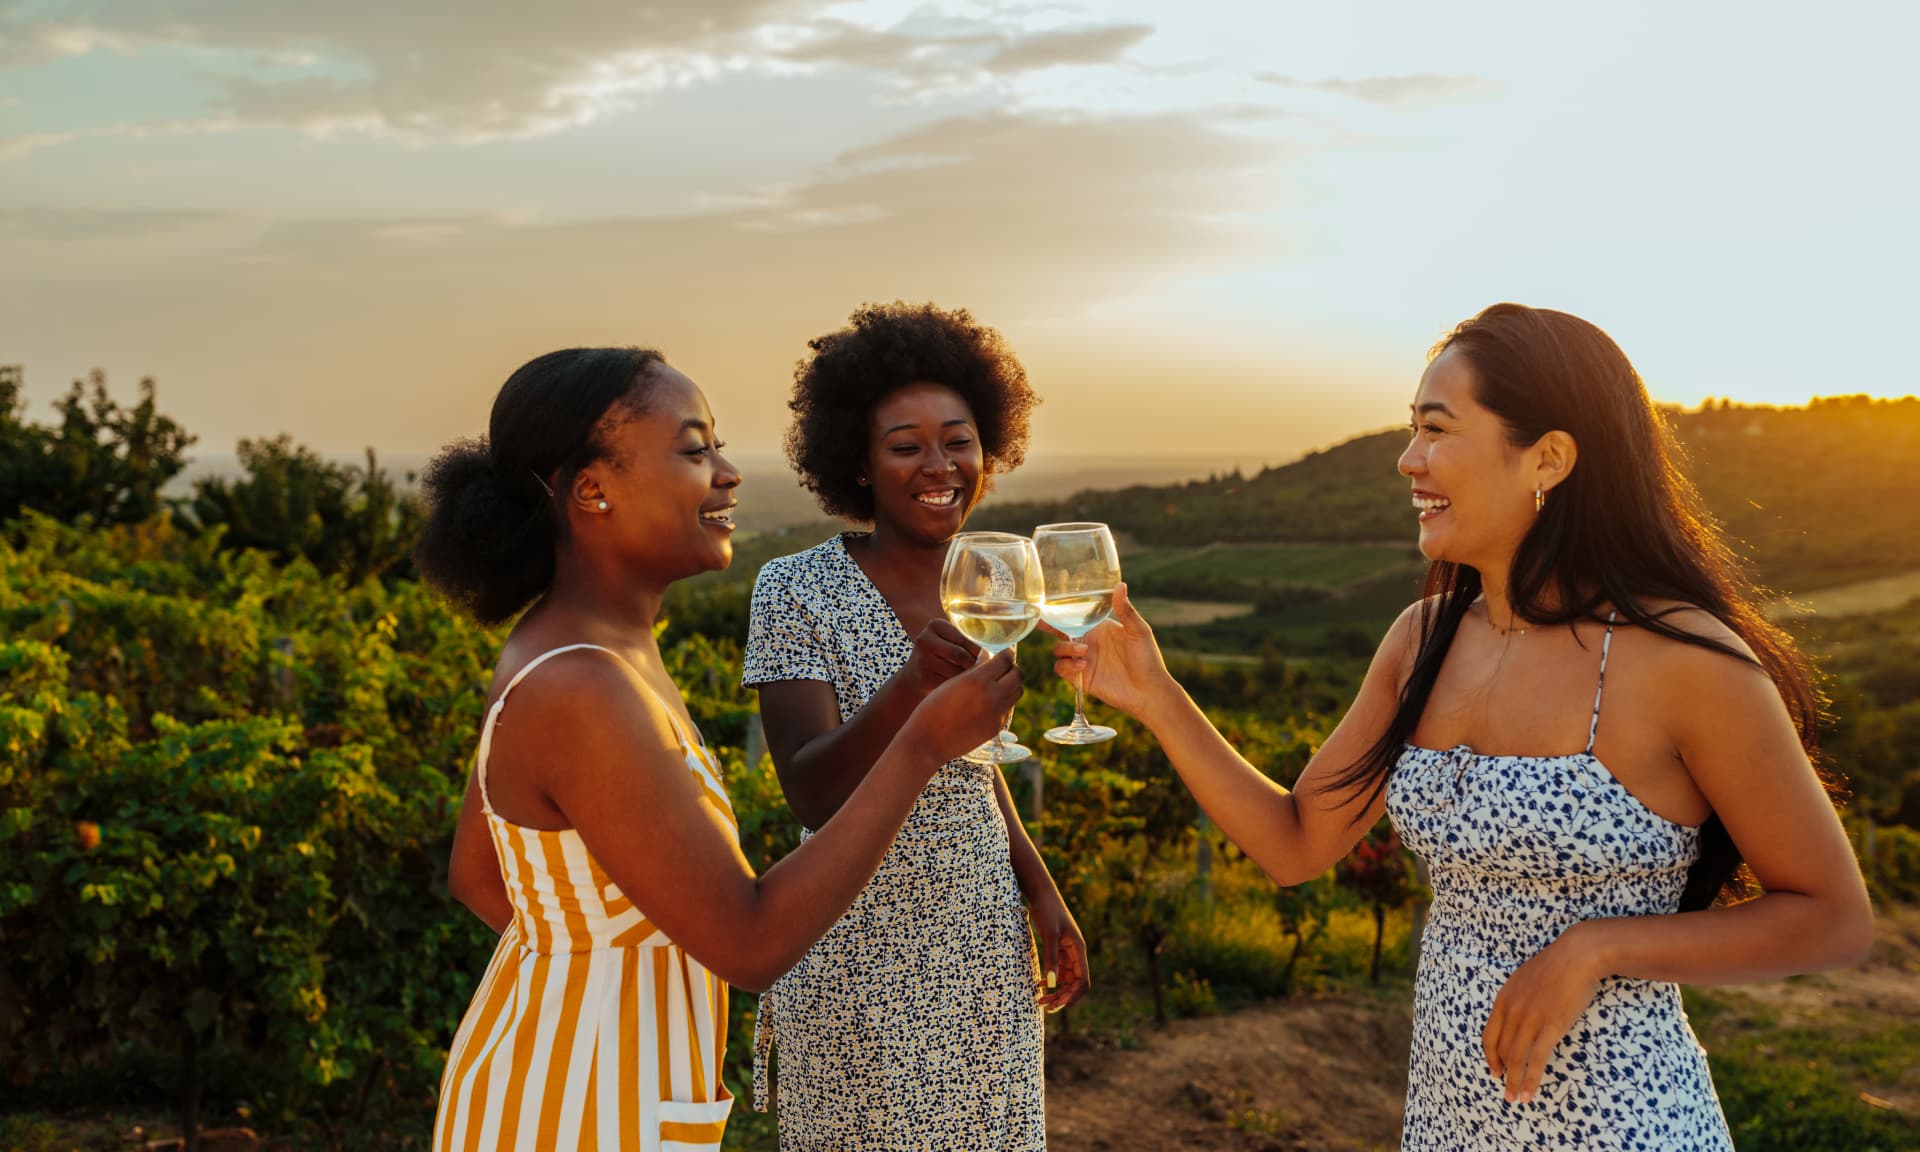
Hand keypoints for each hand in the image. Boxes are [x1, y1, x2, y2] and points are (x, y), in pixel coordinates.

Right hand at [899, 618, 980, 698]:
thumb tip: (994, 651)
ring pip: (956, 670)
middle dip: (973, 664)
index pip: (964, 638)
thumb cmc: (940, 657)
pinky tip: (959, 686)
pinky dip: (957, 686)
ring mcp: (922, 659)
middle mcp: (925, 639)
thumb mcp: (947, 641)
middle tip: (982, 672)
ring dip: (967, 676)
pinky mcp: (923, 677)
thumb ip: (965, 641)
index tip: (987, 659)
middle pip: (960, 654)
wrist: (914, 676)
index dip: (979, 650)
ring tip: (972, 679)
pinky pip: (949, 682)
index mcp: (935, 625)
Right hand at [905, 649, 1022, 765]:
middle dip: (1012, 668)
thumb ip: (973, 670)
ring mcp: (996, 714)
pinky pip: (1007, 709)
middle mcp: (991, 696)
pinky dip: (1003, 702)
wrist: (927, 741)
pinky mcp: (995, 728)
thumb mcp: (951, 683)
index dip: (1005, 654)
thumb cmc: (933, 708)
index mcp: (977, 680)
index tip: (1003, 653)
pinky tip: (989, 702)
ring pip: (1017, 692)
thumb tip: (989, 658)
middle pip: (1018, 675)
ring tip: (998, 683)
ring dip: (1011, 684)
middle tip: (1003, 667)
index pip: (1005, 659)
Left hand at [1029, 889, 1090, 1011]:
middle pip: (1074, 984)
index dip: (1073, 996)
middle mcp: (1075, 953)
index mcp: (1078, 950)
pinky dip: (1050, 981)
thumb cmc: (1048, 910)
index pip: (1083, 980)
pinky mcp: (1057, 950)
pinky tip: (1039, 986)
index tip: (1059, 1005)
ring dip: (1055, 992)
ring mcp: (1066, 952)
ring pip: (1065, 980)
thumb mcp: (1050, 934)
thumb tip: (1052, 984)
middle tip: (1045, 1006)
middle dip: (1062, 997)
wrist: (1041, 894)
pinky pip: (1057, 971)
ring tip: (1040, 1000)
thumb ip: (1051, 958)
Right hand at [1049, 583, 1172, 720]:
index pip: (1075, 616)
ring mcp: (1084, 660)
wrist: (1148, 691)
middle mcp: (1088, 642)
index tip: (1047, 603)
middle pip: (1060, 631)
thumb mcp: (1138, 631)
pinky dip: (1067, 665)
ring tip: (1084, 651)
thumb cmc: (1148, 659)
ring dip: (1066, 647)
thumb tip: (1120, 585)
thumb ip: (1125, 610)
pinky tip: (1083, 664)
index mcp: (1099, 628)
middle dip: (1047, 626)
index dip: (1060, 610)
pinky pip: (1062, 668)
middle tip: (1039, 621)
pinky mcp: (1081, 678)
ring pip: (1059, 649)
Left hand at [1483, 923, 1605, 1103]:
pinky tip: (1531, 1092)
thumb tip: (1519, 1013)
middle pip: (1501, 1051)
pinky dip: (1532, 1079)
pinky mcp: (1550, 1027)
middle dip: (1502, 1075)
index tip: (1494, 1071)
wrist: (1578, 955)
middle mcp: (1512, 1011)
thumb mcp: (1526, 978)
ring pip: (1516, 1059)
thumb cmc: (1557, 965)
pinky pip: (1536, 1059)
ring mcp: (1530, 1020)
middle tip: (1506, 1092)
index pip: (1489, 1035)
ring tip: (1517, 1099)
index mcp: (1504, 999)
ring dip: (1515, 1083)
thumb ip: (1519, 998)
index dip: (1490, 1057)